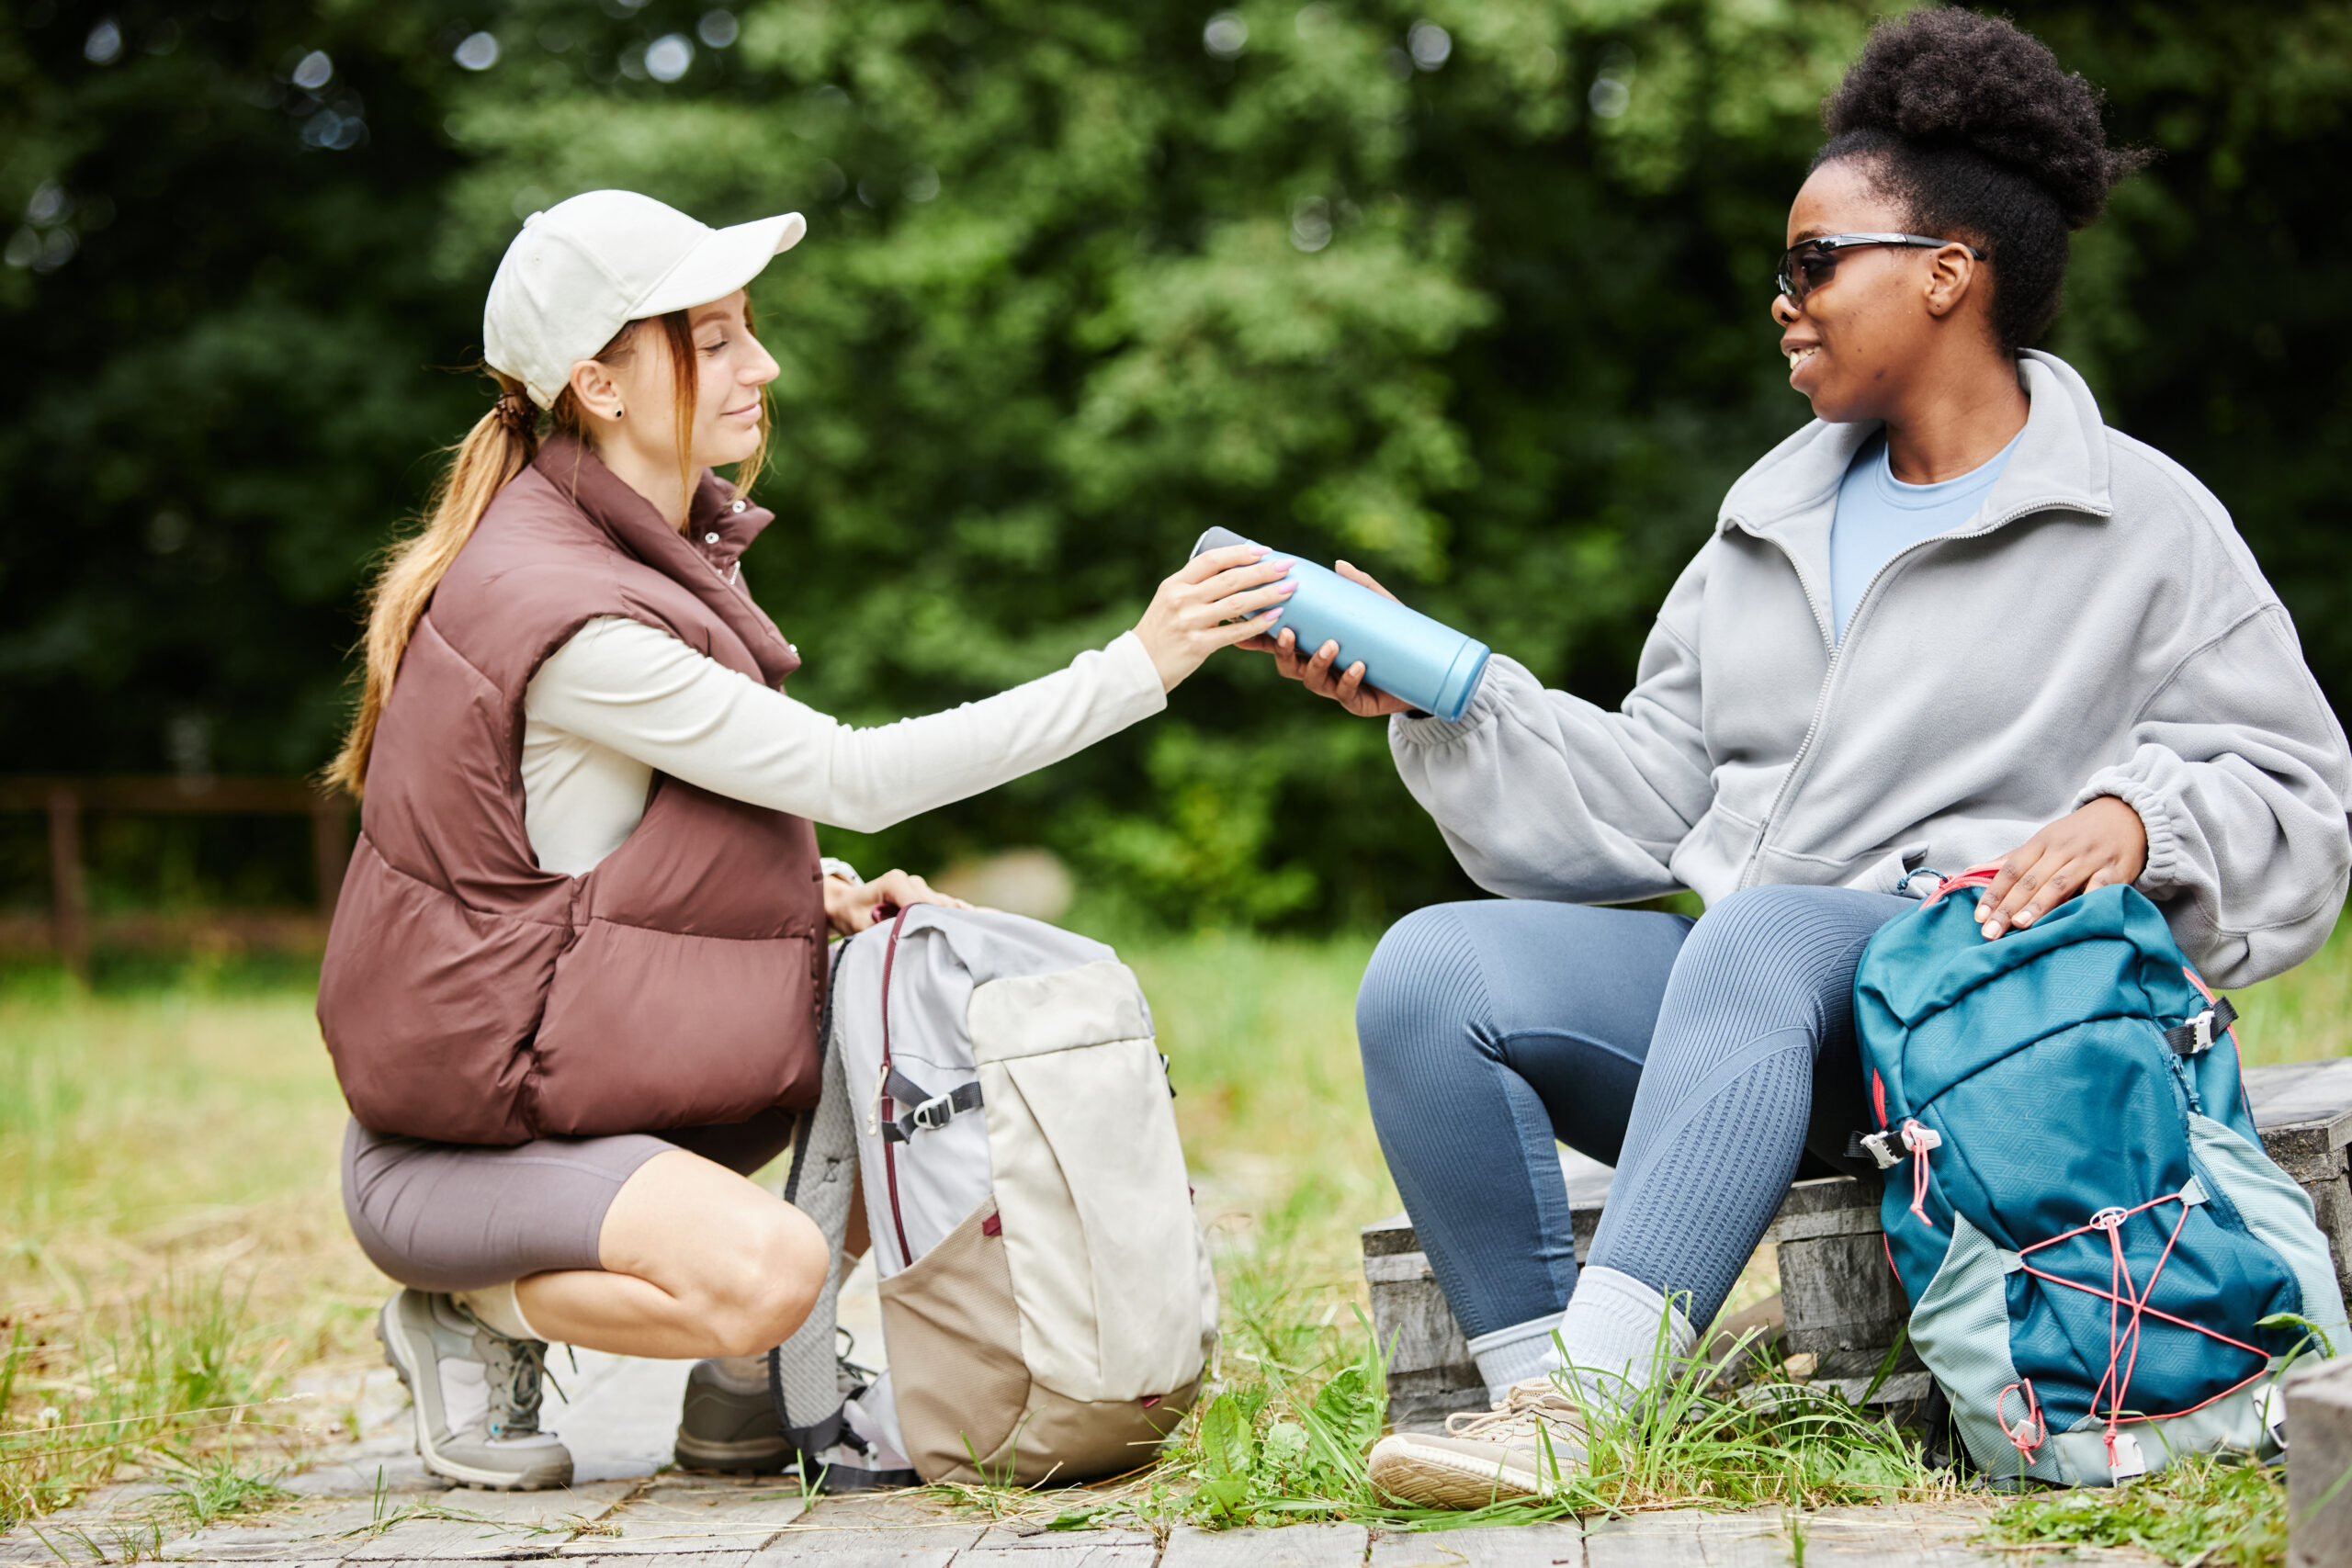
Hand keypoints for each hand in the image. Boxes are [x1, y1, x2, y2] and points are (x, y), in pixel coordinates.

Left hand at [825, 869, 972, 936]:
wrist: (847, 906)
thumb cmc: (852, 916)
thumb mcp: (861, 927)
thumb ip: (885, 930)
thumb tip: (911, 939)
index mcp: (895, 882)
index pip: (921, 902)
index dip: (932, 920)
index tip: (945, 940)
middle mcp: (912, 881)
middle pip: (938, 905)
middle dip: (948, 924)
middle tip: (963, 947)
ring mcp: (922, 888)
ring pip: (947, 906)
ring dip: (956, 922)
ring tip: (974, 938)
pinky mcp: (929, 897)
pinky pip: (950, 907)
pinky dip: (961, 917)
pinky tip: (981, 923)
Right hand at [1134, 544, 1299, 691]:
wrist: (1140, 667)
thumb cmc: (1161, 632)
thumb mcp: (1169, 602)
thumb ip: (1194, 588)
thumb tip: (1234, 573)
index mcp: (1174, 584)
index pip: (1211, 560)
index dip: (1240, 553)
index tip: (1264, 550)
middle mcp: (1181, 599)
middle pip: (1230, 579)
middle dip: (1263, 570)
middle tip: (1287, 565)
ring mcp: (1190, 622)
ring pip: (1237, 603)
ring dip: (1267, 594)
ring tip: (1290, 588)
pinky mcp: (1198, 645)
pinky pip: (1235, 631)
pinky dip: (1258, 623)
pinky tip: (1276, 616)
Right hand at [1242, 560, 1416, 717]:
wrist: (1422, 671)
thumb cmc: (1393, 635)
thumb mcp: (1379, 607)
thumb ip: (1360, 586)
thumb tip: (1340, 565)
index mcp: (1315, 645)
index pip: (1280, 642)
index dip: (1258, 639)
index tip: (1242, 627)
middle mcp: (1320, 667)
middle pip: (1288, 665)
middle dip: (1283, 651)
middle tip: (1288, 634)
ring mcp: (1335, 686)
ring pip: (1312, 680)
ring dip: (1317, 663)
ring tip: (1330, 645)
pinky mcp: (1356, 701)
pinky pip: (1346, 694)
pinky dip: (1349, 680)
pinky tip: (1357, 666)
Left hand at [1974, 797, 2148, 939]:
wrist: (2128, 815)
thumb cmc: (2079, 834)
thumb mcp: (2046, 839)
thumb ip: (2014, 859)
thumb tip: (1973, 872)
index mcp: (2042, 842)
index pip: (2011, 869)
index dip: (1994, 893)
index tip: (1979, 916)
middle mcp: (2063, 849)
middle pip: (2030, 880)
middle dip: (2008, 907)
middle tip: (1991, 931)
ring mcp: (2089, 859)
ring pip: (2059, 884)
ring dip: (2038, 906)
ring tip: (2021, 926)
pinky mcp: (2116, 870)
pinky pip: (2099, 888)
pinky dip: (2086, 902)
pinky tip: (2072, 919)